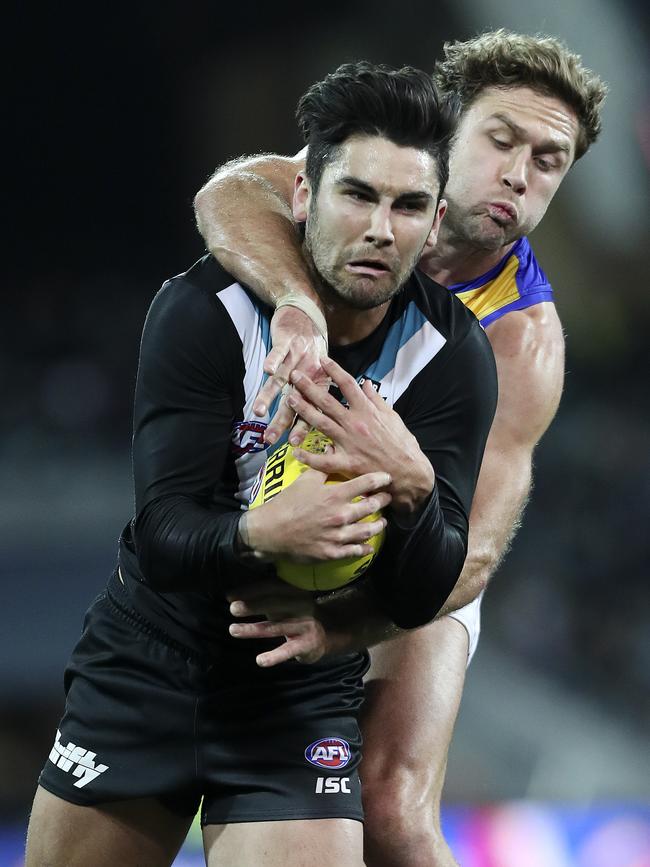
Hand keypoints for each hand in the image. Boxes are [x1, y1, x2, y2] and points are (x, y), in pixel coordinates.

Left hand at [228, 579, 329, 666]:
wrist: (329, 633)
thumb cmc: (296, 615)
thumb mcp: (285, 601)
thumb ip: (263, 598)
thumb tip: (230, 596)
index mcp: (294, 591)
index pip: (271, 587)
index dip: (250, 590)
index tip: (229, 595)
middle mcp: (301, 605)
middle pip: (274, 604)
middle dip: (253, 605)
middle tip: (232, 608)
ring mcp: (305, 625)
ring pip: (277, 627)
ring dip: (254, 629)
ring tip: (233, 630)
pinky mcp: (307, 644)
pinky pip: (289, 650)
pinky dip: (275, 656)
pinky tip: (260, 661)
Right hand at [243, 466, 390, 561]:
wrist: (270, 531)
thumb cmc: (287, 503)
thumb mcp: (304, 481)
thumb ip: (322, 466)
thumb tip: (331, 449)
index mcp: (335, 495)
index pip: (366, 483)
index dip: (380, 479)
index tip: (388, 478)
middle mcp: (340, 515)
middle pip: (372, 507)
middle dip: (383, 501)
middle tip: (388, 498)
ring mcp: (338, 535)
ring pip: (368, 531)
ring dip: (379, 525)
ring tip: (382, 521)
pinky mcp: (333, 552)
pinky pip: (355, 551)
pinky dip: (365, 548)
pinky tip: (369, 546)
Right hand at [252, 306, 328, 444]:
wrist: (307, 316)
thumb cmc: (309, 350)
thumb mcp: (316, 373)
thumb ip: (309, 396)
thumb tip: (303, 423)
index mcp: (315, 385)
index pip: (308, 410)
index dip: (301, 426)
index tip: (292, 443)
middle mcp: (306, 375)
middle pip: (292, 401)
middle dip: (280, 420)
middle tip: (269, 438)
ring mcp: (296, 358)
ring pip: (281, 380)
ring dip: (270, 395)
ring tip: (258, 411)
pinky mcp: (286, 342)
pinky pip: (278, 352)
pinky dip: (274, 360)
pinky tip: (266, 370)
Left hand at [288, 357, 434, 513]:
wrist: (409, 472)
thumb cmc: (402, 444)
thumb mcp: (392, 416)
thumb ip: (376, 400)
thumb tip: (366, 383)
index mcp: (367, 411)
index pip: (348, 384)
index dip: (334, 370)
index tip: (322, 360)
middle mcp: (355, 423)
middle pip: (327, 401)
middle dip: (309, 387)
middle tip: (294, 376)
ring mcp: (349, 443)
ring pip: (321, 423)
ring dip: (304, 411)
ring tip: (289, 399)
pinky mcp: (348, 463)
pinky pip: (325, 461)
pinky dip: (310, 457)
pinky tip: (295, 452)